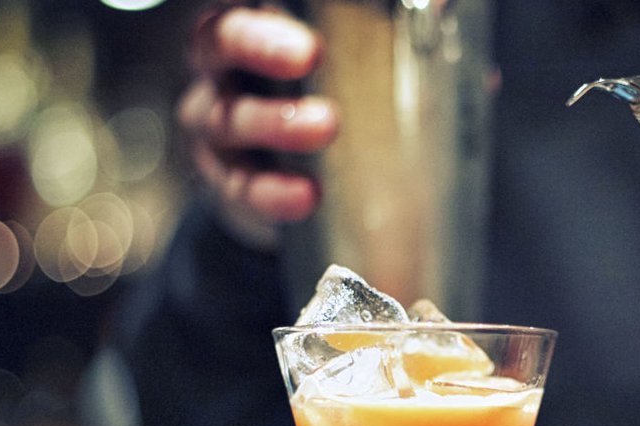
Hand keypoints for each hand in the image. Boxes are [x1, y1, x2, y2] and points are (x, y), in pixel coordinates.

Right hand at [180, 4, 338, 245]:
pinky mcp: (228, 182)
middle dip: (262, 48)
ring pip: (232, 120)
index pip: (237, 12)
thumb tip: (422, 7)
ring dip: (278, 123)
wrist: (281, 171)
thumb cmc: (314, 94)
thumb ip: (354, 29)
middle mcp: (220, 72)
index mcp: (243, 30)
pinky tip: (308, 194)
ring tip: (326, 125)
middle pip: (222, 47)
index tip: (292, 17)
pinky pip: (244, 186)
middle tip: (309, 54)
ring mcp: (217, 128)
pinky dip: (276, 192)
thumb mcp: (325, 59)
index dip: (257, 15)